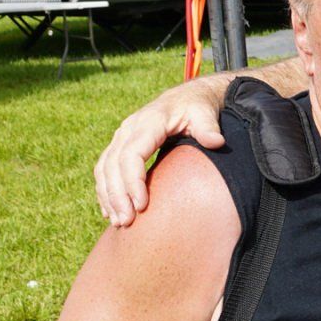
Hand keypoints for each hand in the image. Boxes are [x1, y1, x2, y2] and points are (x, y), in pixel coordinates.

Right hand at [95, 81, 226, 226]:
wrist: (187, 97)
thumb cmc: (198, 108)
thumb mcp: (205, 113)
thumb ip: (208, 127)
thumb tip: (216, 141)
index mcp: (150, 121)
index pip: (131, 154)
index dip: (133, 181)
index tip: (142, 206)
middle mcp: (129, 128)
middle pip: (113, 164)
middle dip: (117, 195)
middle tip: (127, 222)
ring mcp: (122, 136)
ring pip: (104, 168)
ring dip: (108, 196)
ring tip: (118, 222)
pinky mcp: (120, 145)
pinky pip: (104, 169)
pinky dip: (104, 190)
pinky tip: (110, 211)